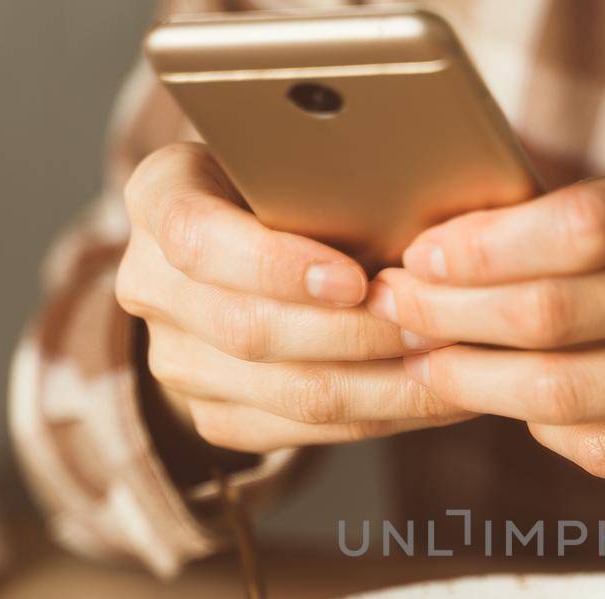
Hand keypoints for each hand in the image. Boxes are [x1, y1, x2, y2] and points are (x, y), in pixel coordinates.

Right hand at [115, 143, 466, 452]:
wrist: (247, 250)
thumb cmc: (288, 185)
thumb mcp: (290, 158)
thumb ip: (327, 176)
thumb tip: (423, 215)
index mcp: (158, 200)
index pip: (199, 240)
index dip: (277, 266)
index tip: (355, 280)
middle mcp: (151, 285)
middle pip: (251, 329)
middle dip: (359, 334)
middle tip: (438, 324)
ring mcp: (175, 360)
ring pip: (288, 395)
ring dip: (385, 386)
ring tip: (454, 366)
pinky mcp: (213, 416)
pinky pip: (304, 434)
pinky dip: (381, 416)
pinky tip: (437, 397)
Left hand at [368, 137, 604, 512]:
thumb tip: (494, 245)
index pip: (568, 231)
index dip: (474, 251)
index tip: (420, 254)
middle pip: (550, 321)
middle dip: (449, 320)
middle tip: (397, 312)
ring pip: (568, 397)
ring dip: (481, 385)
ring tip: (436, 365)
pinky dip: (551, 430)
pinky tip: (526, 407)